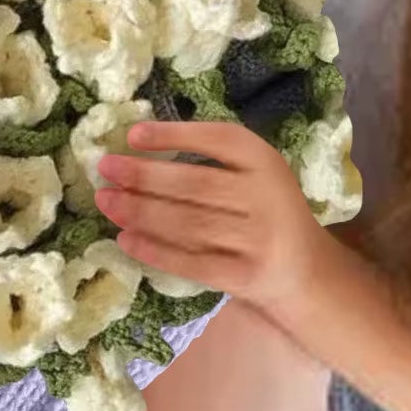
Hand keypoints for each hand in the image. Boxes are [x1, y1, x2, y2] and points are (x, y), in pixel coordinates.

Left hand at [94, 121, 324, 319]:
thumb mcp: (254, 172)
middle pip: (195, 184)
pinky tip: (126, 239)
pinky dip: (155, 251)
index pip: (217, 140)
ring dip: (141, 212)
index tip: (132, 134)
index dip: (173, 135)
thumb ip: (211, 158)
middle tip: (105, 168)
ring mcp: (257, 240)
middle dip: (144, 176)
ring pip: (188, 224)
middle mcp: (264, 196)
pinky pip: (192, 262)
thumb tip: (138, 145)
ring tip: (106, 201)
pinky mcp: (245, 276)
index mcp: (264, 160)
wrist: (305, 270)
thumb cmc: (264, 210)